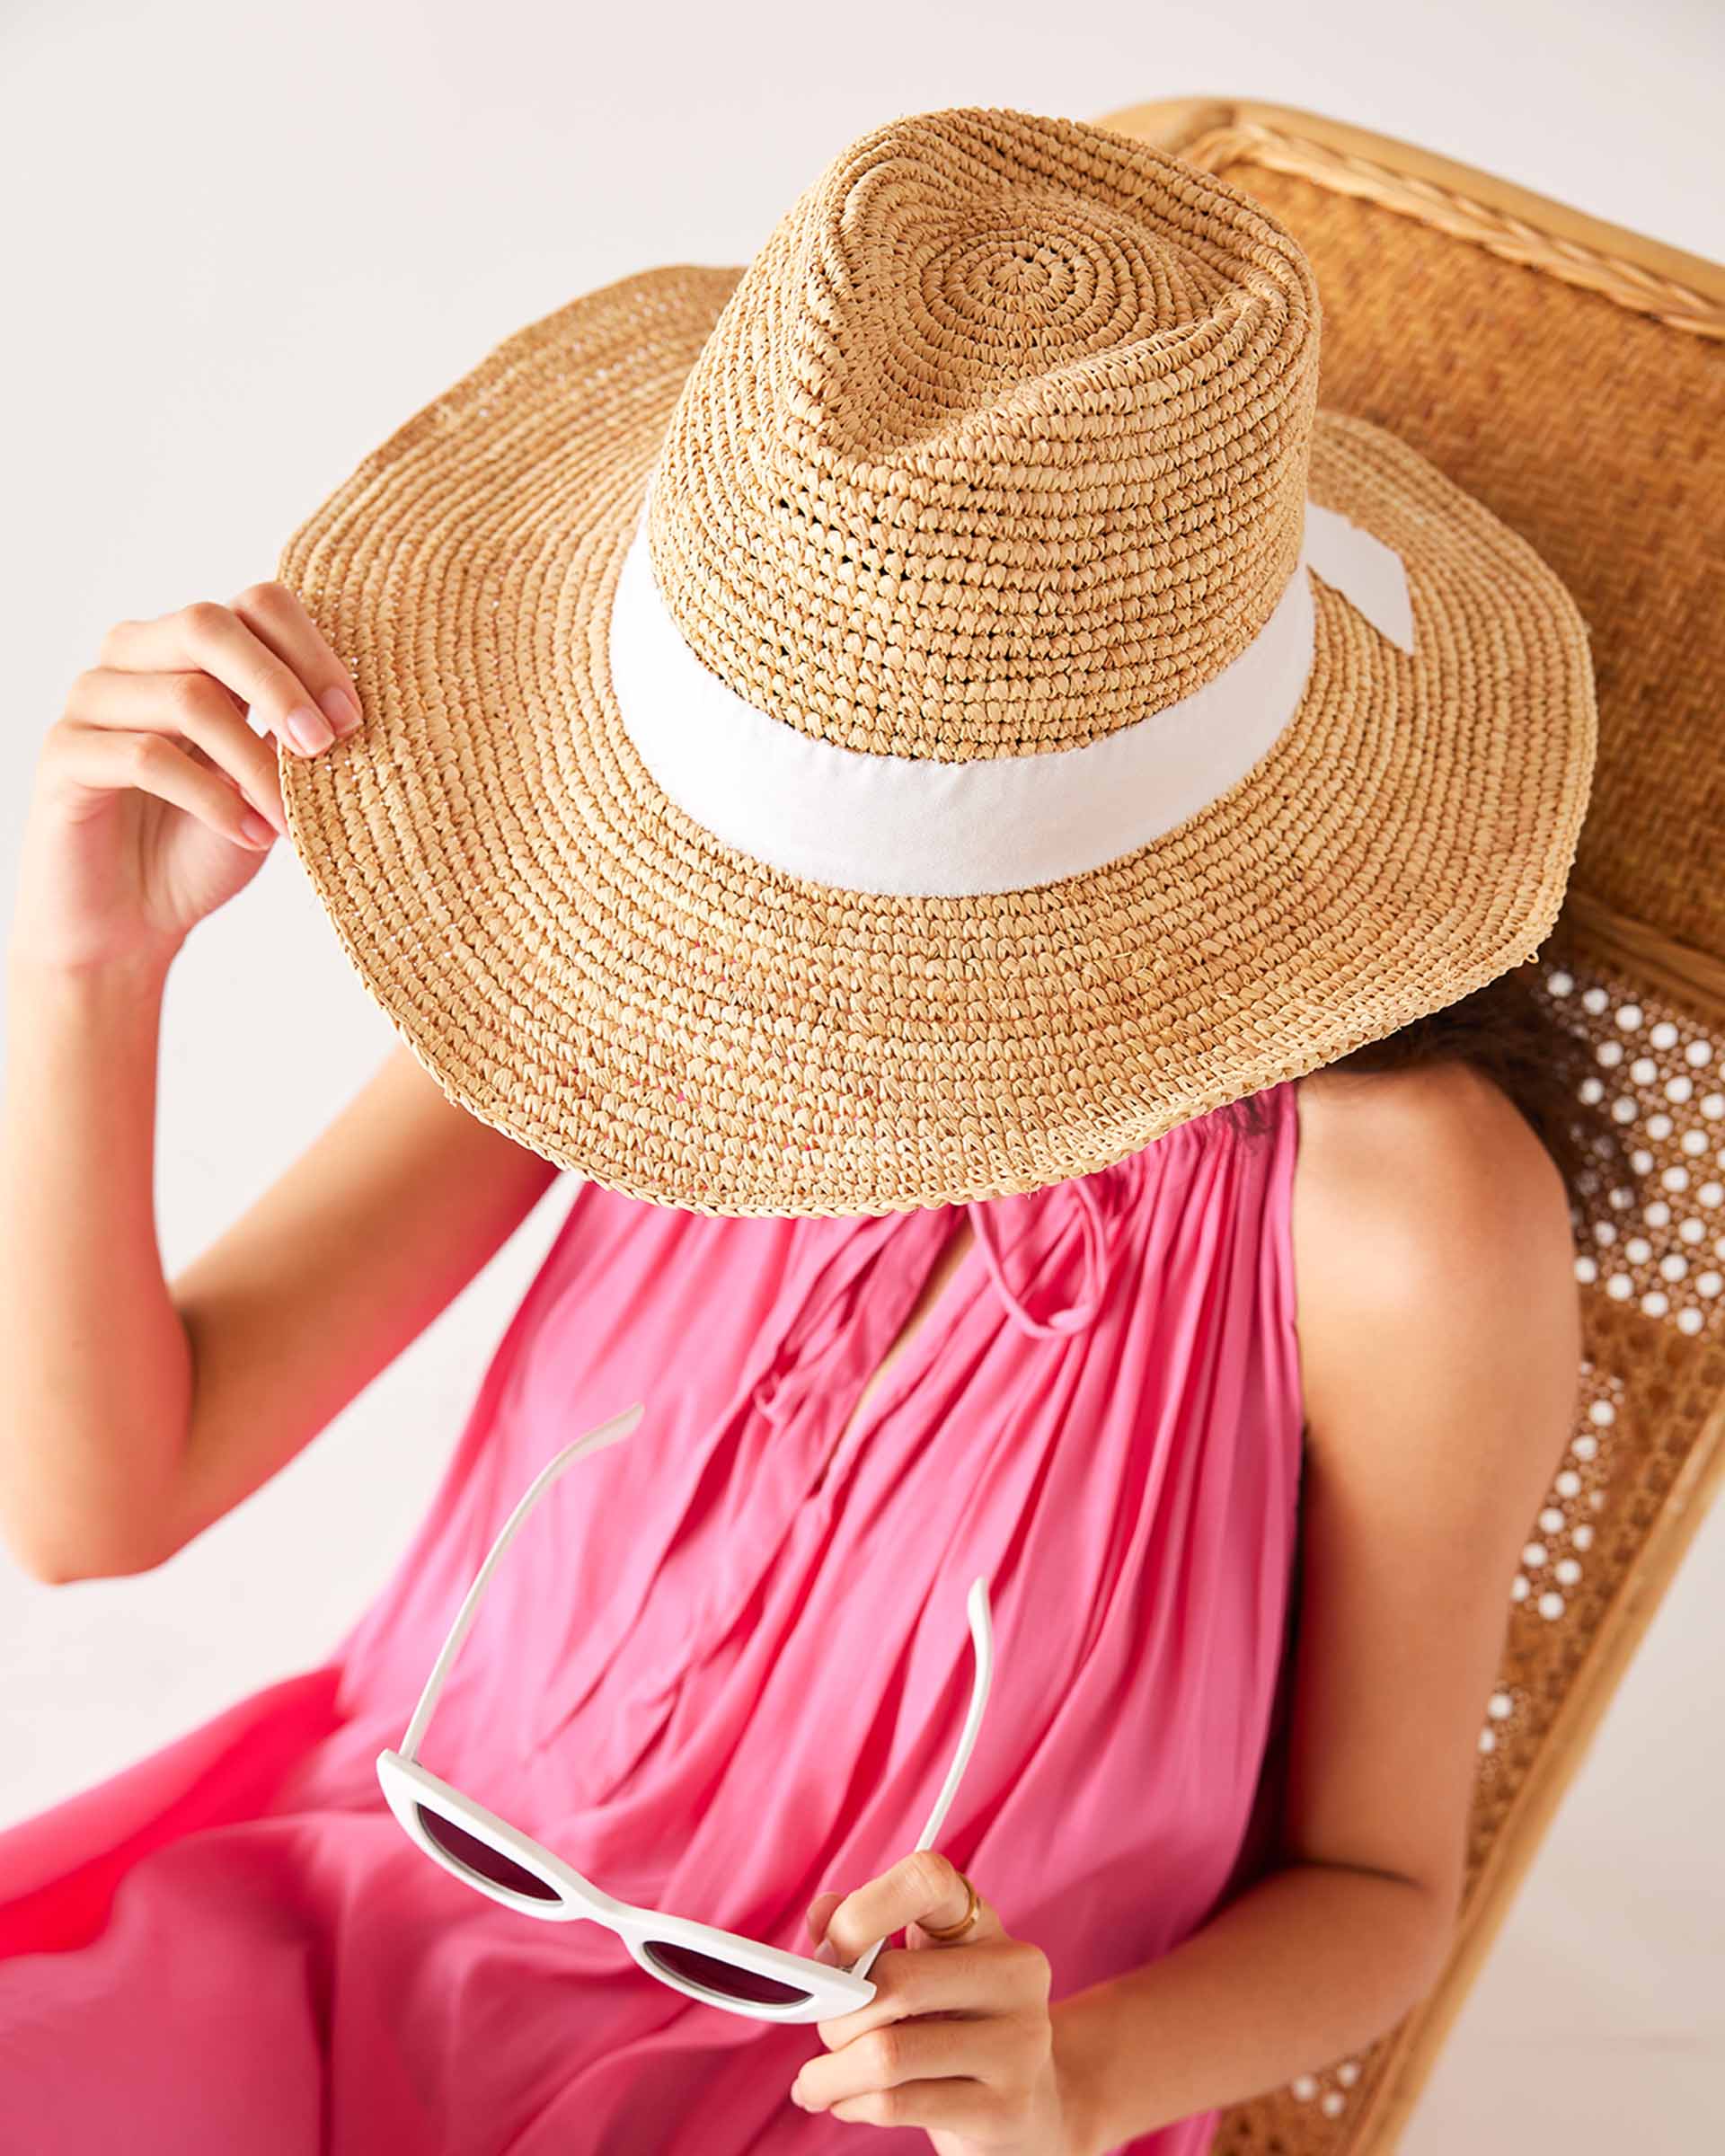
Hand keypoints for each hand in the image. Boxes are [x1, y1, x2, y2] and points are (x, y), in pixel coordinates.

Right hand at [10, 586, 361, 973]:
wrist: (133, 920)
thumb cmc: (206, 845)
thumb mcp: (270, 784)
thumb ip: (297, 735)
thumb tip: (353, 707)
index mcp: (192, 651)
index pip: (254, 605)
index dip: (311, 652)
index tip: (352, 718)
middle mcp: (134, 657)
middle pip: (208, 625)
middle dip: (280, 684)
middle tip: (325, 745)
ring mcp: (93, 701)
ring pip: (187, 697)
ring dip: (255, 765)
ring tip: (291, 821)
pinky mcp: (64, 755)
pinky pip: (146, 757)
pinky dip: (213, 799)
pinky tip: (251, 836)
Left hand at [789, 1850, 1095, 2154]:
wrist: (1026, 2104)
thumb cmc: (951, 2022)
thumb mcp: (916, 1965)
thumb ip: (864, 1935)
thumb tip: (822, 1914)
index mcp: (984, 1924)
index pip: (928, 1880)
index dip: (865, 1910)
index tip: (831, 1953)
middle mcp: (1014, 1975)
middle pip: (894, 1983)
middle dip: (835, 2015)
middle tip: (825, 2030)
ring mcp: (1019, 2045)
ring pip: (887, 2054)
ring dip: (831, 2072)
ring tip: (819, 2080)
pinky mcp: (1005, 2110)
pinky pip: (896, 2105)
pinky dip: (850, 2104)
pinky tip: (847, 2102)